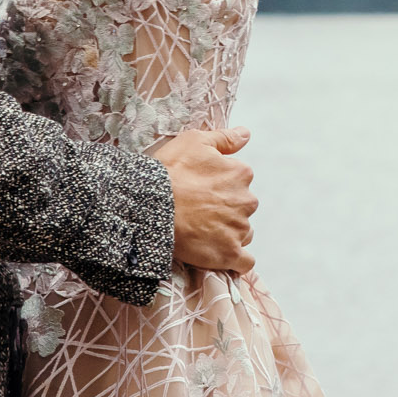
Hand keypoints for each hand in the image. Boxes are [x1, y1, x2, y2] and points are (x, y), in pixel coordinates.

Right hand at [152, 127, 255, 273]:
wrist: (151, 205)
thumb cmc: (169, 171)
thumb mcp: (194, 141)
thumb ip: (225, 138)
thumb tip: (246, 134)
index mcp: (241, 174)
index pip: (240, 182)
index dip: (221, 186)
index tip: (202, 191)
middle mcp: (246, 201)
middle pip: (242, 208)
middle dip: (226, 211)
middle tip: (200, 212)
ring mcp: (238, 229)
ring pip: (242, 233)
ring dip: (229, 233)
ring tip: (203, 233)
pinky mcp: (229, 254)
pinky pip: (244, 262)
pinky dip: (236, 260)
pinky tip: (221, 256)